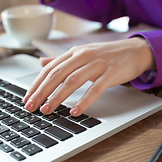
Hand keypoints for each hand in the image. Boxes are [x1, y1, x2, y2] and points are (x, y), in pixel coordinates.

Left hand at [23, 37, 156, 116]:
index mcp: (74, 52)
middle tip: (31, 107)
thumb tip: (42, 63)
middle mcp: (83, 56)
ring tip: (47, 110)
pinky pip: (95, 88)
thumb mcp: (82, 54)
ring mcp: (97, 64)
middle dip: (41, 92)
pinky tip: (75, 111)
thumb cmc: (107, 55)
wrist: (134, 50)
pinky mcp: (110, 73)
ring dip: (57, 97)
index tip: (27, 98)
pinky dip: (84, 101)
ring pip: (72, 81)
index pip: (50, 69)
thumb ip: (61, 60)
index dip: (36, 84)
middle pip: (57, 74)